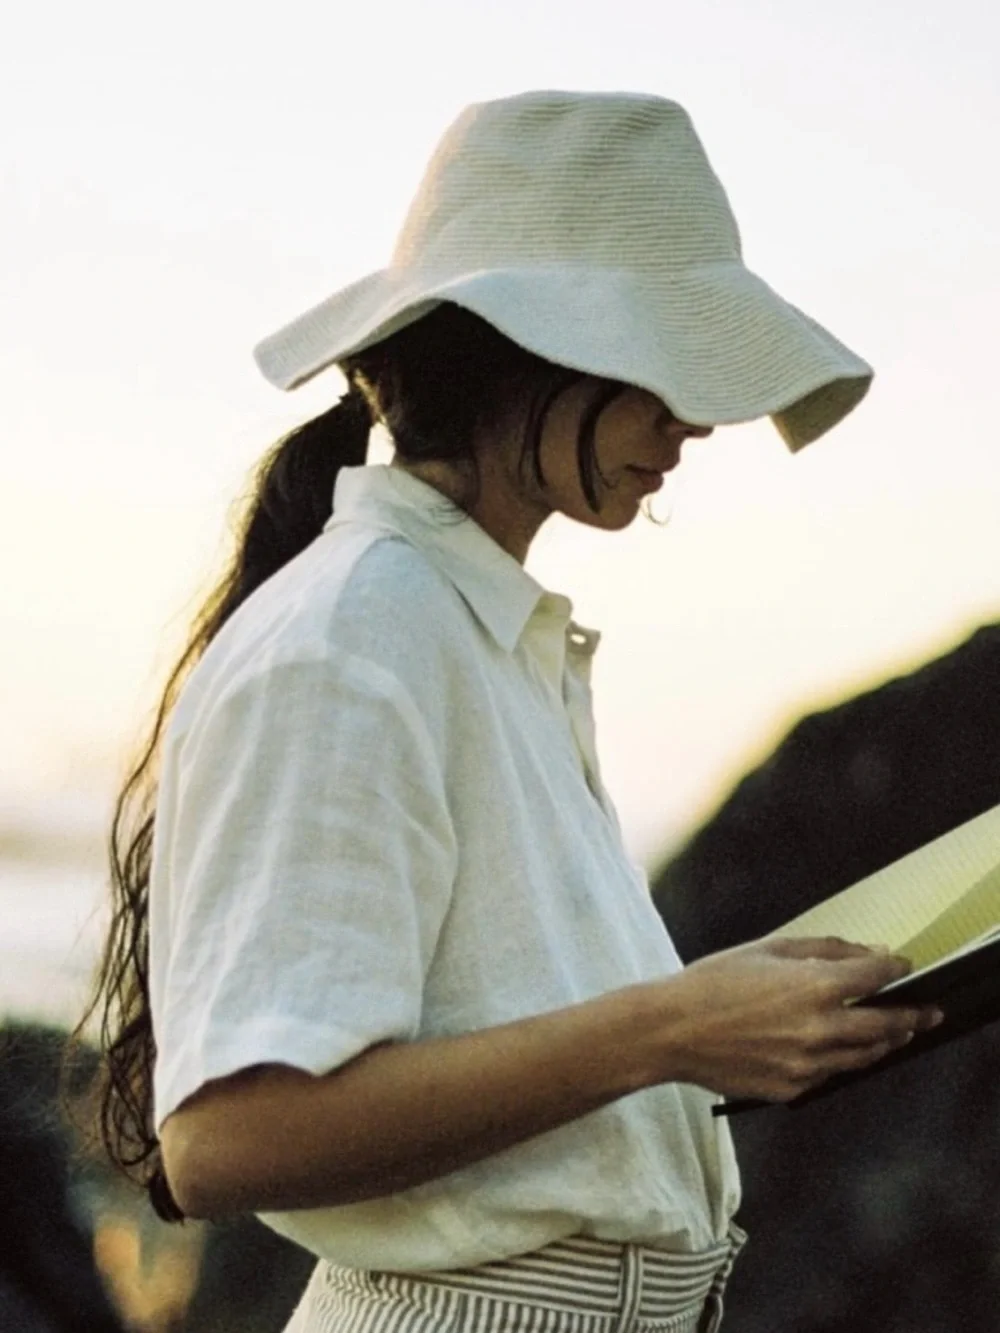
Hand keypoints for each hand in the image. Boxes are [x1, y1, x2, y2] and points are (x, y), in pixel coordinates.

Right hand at [644, 935, 942, 1103]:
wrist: (672, 1030)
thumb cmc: (714, 981)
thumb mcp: (767, 949)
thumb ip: (822, 949)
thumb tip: (864, 952)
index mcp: (813, 987)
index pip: (876, 977)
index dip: (895, 968)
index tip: (903, 965)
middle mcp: (818, 1029)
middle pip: (886, 1026)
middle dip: (911, 1016)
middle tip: (926, 1012)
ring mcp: (807, 1064)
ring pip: (864, 1057)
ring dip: (883, 1043)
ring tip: (893, 1034)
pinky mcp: (791, 1088)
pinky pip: (829, 1074)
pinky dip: (840, 1059)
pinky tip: (836, 1048)